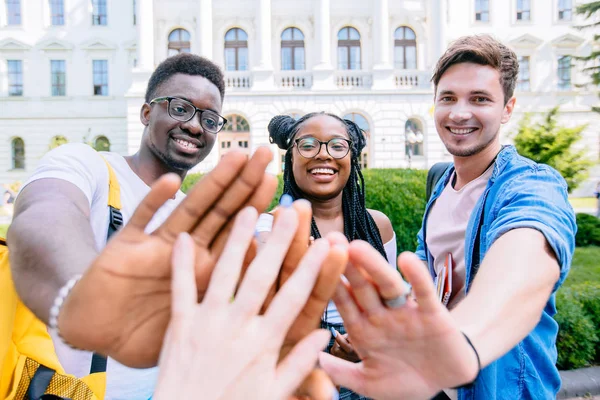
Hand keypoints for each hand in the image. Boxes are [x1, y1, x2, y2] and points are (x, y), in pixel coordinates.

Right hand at [58, 149, 277, 367]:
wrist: (96, 332)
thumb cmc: (145, 331)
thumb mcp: (195, 323)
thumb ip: (228, 309)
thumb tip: (272, 307)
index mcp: (208, 271)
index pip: (241, 234)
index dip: (258, 209)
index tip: (282, 186)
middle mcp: (188, 252)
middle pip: (222, 212)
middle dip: (244, 183)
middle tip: (266, 153)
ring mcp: (157, 245)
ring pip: (191, 208)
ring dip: (212, 183)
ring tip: (236, 156)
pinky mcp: (126, 247)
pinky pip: (141, 219)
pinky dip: (154, 201)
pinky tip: (172, 181)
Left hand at [154, 205, 333, 399]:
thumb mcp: (274, 395)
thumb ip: (299, 364)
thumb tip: (324, 334)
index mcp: (265, 343)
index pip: (295, 297)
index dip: (312, 268)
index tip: (326, 243)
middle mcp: (238, 326)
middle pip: (264, 275)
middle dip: (280, 241)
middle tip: (291, 211)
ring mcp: (208, 322)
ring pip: (226, 273)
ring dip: (238, 240)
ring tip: (249, 210)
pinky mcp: (180, 325)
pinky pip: (181, 289)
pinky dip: (181, 263)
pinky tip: (184, 237)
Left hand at [319, 242, 478, 399]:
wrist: (446, 382)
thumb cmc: (405, 380)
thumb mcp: (369, 382)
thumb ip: (342, 373)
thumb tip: (312, 360)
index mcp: (363, 328)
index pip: (342, 301)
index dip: (327, 282)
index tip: (310, 261)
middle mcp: (381, 315)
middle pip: (361, 286)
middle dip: (346, 265)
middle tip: (330, 240)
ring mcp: (405, 311)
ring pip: (387, 284)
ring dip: (373, 266)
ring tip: (356, 246)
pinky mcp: (432, 313)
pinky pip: (422, 292)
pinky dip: (416, 276)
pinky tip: (406, 259)